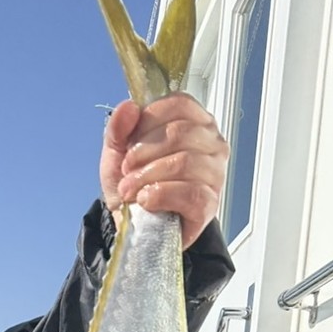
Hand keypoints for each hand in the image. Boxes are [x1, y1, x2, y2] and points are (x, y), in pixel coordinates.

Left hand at [99, 95, 228, 250]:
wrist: (133, 228)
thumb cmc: (133, 186)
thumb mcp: (117, 153)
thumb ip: (118, 128)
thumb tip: (128, 107)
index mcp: (193, 122)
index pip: (179, 104)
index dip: (148, 121)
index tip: (130, 143)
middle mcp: (211, 144)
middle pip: (180, 132)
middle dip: (143, 153)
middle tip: (127, 172)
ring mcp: (214, 174)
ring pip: (184, 162)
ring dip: (147, 178)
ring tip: (130, 191)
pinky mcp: (209, 204)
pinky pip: (190, 193)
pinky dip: (160, 195)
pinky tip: (146, 201)